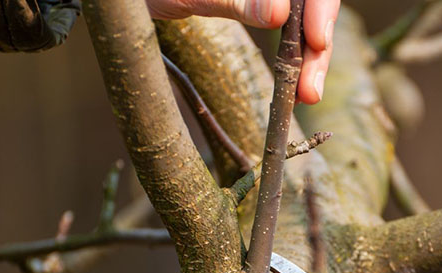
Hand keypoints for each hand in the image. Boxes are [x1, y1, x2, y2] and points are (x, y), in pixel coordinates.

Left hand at [146, 0, 339, 103]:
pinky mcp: (255, 6)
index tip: (316, 41)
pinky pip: (286, 29)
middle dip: (316, 46)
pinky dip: (291, 57)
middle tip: (310, 89)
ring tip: (305, 93)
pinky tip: (293, 82)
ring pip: (301, 21)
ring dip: (307, 57)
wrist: (121, 5)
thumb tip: (278, 14)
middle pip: (311, 3)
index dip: (320, 9)